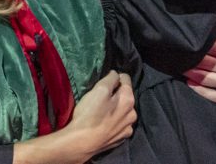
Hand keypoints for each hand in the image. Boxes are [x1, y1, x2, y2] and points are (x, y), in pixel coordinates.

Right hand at [13, 71, 135, 163]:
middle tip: (101, 96)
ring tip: (102, 111)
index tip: (106, 79)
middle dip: (116, 94)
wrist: (83, 142)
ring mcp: (128, 128)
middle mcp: (132, 113)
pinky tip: (104, 123)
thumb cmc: (90, 114)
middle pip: (126, 96)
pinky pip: (120, 124)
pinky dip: (114, 121)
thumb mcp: (99, 90)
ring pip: (124, 112)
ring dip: (116, 109)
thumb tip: (116, 74)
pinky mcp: (121, 138)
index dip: (116, 76)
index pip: (126, 79)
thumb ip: (110, 79)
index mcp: (128, 99)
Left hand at [183, 15, 215, 103]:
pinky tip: (192, 85)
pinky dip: (203, 92)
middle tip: (176, 55)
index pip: (209, 48)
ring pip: (208, 81)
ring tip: (180, 68)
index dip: (195, 45)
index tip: (183, 42)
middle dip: (189, 60)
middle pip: (205, 65)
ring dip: (192, 74)